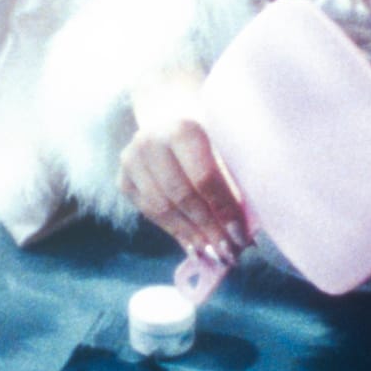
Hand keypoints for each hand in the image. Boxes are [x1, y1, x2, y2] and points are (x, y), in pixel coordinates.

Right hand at [118, 69, 248, 259]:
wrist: (170, 115)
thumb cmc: (209, 134)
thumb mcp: (224, 144)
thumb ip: (234, 179)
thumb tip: (247, 231)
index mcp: (181, 128)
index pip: (204, 177)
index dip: (223, 210)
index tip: (241, 237)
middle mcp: (150, 142)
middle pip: (181, 196)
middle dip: (208, 229)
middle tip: (229, 254)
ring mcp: (131, 161)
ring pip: (162, 209)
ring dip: (191, 235)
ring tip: (214, 255)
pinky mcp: (123, 179)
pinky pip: (149, 213)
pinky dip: (174, 231)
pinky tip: (194, 245)